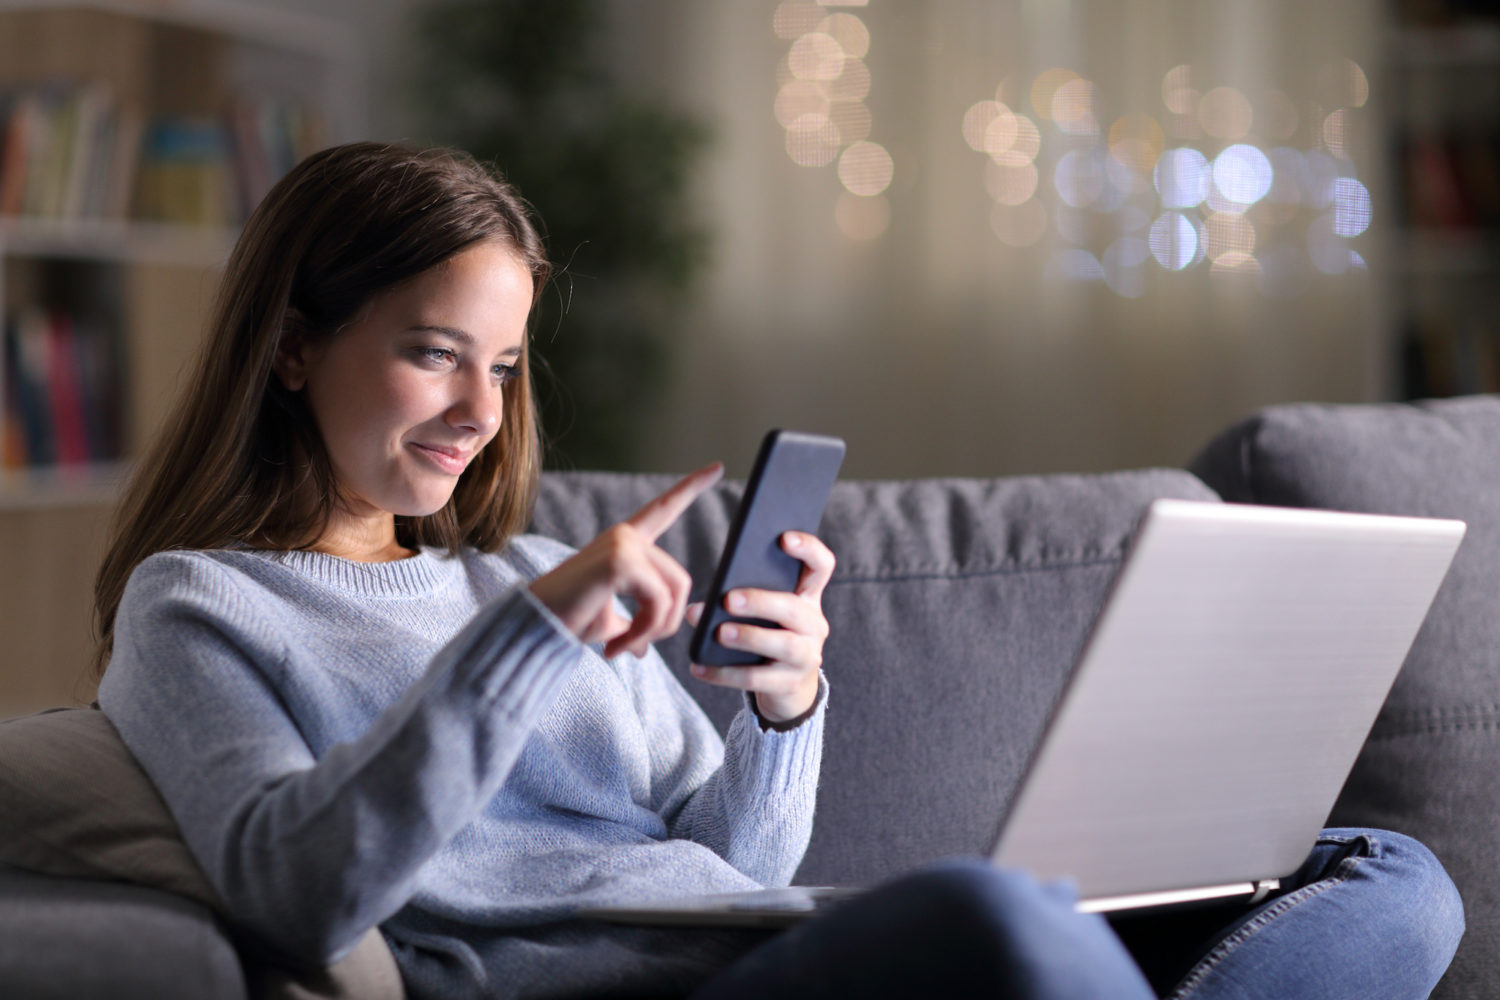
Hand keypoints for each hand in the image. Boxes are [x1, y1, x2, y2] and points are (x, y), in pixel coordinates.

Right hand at [530, 462, 723, 659]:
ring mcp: (624, 544)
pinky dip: (643, 633)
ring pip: (674, 594)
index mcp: (626, 542)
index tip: (718, 466)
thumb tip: (645, 651)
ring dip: (653, 632)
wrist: (534, 627)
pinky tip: (617, 645)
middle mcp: (626, 535)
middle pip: (681, 581)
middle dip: (666, 624)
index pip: (664, 508)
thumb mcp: (608, 624)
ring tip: (623, 647)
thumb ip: (633, 627)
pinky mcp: (621, 561)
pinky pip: (658, 604)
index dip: (691, 487)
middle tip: (634, 646)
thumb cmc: (566, 621)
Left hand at [685, 530, 834, 722]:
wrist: (786, 686)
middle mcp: (813, 624)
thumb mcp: (761, 613)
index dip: (808, 549)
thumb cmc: (766, 634)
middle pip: (794, 609)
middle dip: (761, 602)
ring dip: (749, 637)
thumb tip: (696, 609)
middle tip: (728, 600)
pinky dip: (724, 673)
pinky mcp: (789, 684)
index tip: (783, 538)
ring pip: (783, 645)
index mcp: (807, 597)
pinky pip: (757, 678)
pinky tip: (699, 667)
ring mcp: (806, 656)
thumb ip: (736, 600)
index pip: (821, 566)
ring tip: (719, 633)